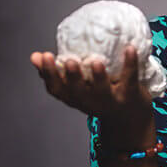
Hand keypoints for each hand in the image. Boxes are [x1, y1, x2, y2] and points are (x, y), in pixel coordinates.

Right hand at [29, 46, 151, 125]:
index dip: (49, 74)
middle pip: (79, 92)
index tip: (44, 56)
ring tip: (95, 62)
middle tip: (68, 61)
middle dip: (72, 77)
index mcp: (75, 98)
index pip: (57, 89)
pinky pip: (130, 79)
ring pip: (103, 91)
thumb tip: (35, 56)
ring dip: (98, 77)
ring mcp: (111, 100)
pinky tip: (130, 48)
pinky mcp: (131, 95)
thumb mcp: (76, 87)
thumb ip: (57, 72)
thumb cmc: (98, 95)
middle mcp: (90, 102)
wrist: (130, 118)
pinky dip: (130, 64)